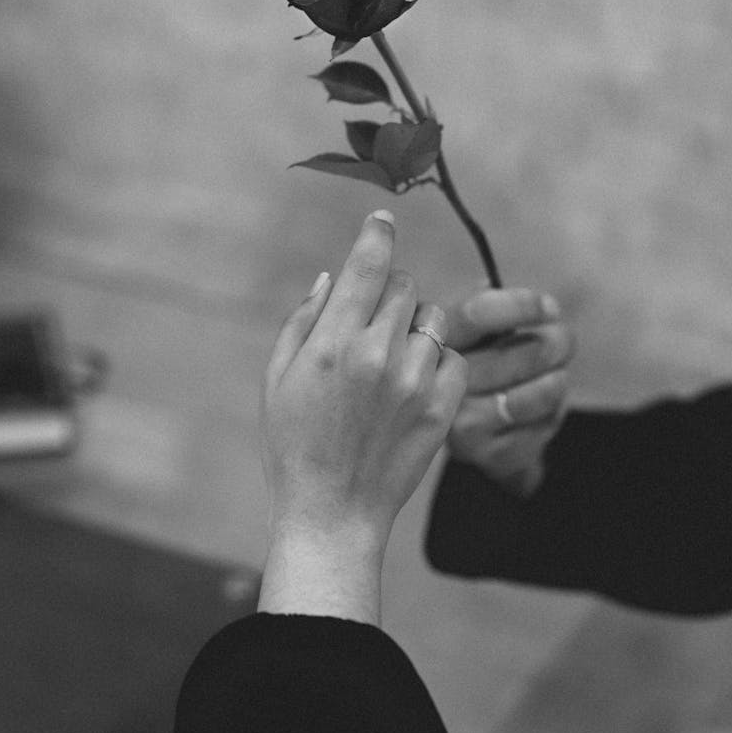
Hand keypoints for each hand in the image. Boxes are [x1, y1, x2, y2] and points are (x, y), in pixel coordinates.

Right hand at [259, 210, 468, 557]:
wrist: (333, 512)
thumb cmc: (294, 446)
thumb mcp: (277, 380)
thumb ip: (303, 321)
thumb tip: (334, 278)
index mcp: (332, 343)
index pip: (367, 265)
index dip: (377, 234)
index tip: (383, 219)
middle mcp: (378, 355)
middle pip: (404, 286)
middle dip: (389, 293)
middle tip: (371, 325)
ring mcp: (415, 382)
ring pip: (434, 320)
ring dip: (415, 328)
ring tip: (393, 362)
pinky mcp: (442, 408)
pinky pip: (455, 359)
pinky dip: (437, 363)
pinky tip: (414, 386)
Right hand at [442, 286, 574, 495]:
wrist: (456, 437)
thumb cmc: (470, 368)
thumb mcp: (464, 334)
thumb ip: (482, 309)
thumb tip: (509, 289)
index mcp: (431, 345)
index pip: (479, 313)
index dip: (522, 304)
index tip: (550, 306)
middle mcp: (440, 388)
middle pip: (524, 353)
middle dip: (557, 341)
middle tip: (563, 339)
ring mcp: (464, 427)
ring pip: (542, 392)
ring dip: (559, 378)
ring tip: (555, 373)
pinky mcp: (491, 456)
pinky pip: (545, 423)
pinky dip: (554, 411)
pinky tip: (540, 407)